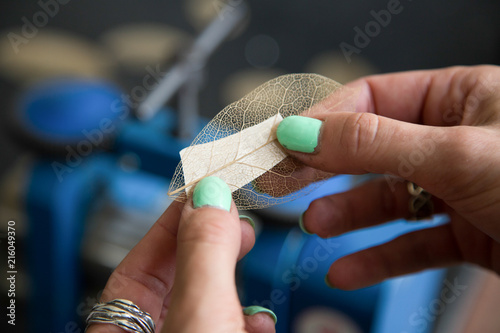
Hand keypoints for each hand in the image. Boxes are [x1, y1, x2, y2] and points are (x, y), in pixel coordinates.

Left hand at [86, 177, 276, 332]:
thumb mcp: (200, 317)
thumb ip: (203, 256)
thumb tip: (210, 198)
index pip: (138, 263)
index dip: (174, 221)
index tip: (205, 191)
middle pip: (174, 279)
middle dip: (208, 242)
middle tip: (233, 217)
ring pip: (204, 304)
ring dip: (231, 278)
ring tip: (246, 249)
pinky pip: (226, 327)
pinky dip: (246, 319)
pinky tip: (259, 320)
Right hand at [276, 65, 499, 289]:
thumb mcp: (458, 154)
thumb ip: (376, 145)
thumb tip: (303, 133)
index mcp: (460, 98)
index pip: (372, 99)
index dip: (323, 121)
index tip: (283, 143)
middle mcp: (456, 140)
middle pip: (372, 150)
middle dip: (326, 168)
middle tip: (283, 180)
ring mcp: (461, 188)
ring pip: (389, 199)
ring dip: (348, 215)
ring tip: (316, 224)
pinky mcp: (469, 233)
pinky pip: (414, 243)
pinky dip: (380, 258)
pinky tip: (347, 270)